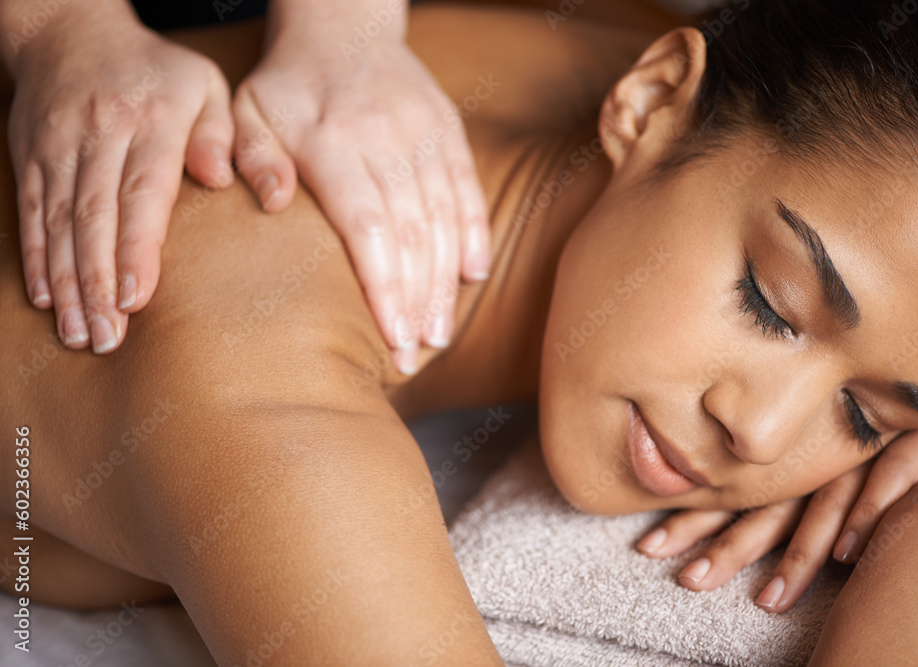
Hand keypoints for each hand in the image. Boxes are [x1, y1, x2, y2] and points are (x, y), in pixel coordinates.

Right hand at [7, 6, 233, 352]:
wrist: (71, 30)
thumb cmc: (158, 72)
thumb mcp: (206, 86)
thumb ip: (223, 134)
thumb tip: (219, 179)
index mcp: (149, 122)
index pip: (141, 194)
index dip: (135, 249)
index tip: (134, 297)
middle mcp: (98, 136)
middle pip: (94, 218)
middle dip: (97, 283)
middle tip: (107, 337)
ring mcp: (58, 148)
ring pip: (58, 223)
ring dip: (67, 282)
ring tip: (79, 333)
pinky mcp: (30, 158)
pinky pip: (31, 213)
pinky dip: (36, 258)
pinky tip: (45, 298)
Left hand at [232, 30, 490, 372]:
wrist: (343, 24)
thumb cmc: (287, 83)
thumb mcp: (248, 110)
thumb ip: (253, 158)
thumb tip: (271, 203)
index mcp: (333, 140)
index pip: (368, 226)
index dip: (384, 286)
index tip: (391, 337)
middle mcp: (386, 139)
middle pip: (411, 233)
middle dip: (416, 300)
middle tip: (416, 353)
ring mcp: (423, 135)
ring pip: (443, 218)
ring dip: (445, 280)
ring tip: (440, 333)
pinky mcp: (448, 132)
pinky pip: (467, 189)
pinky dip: (474, 234)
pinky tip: (473, 275)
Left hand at [635, 364, 917, 612]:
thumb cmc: (866, 406)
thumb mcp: (814, 436)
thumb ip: (777, 467)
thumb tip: (722, 500)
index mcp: (785, 457)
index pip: (731, 494)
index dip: (693, 520)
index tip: (651, 544)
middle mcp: (811, 458)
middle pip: (763, 507)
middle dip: (724, 545)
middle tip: (686, 577)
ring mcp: (856, 453)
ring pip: (821, 509)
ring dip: (796, 558)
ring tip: (769, 600)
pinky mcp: (904, 442)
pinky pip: (887, 481)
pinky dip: (866, 513)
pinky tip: (847, 557)